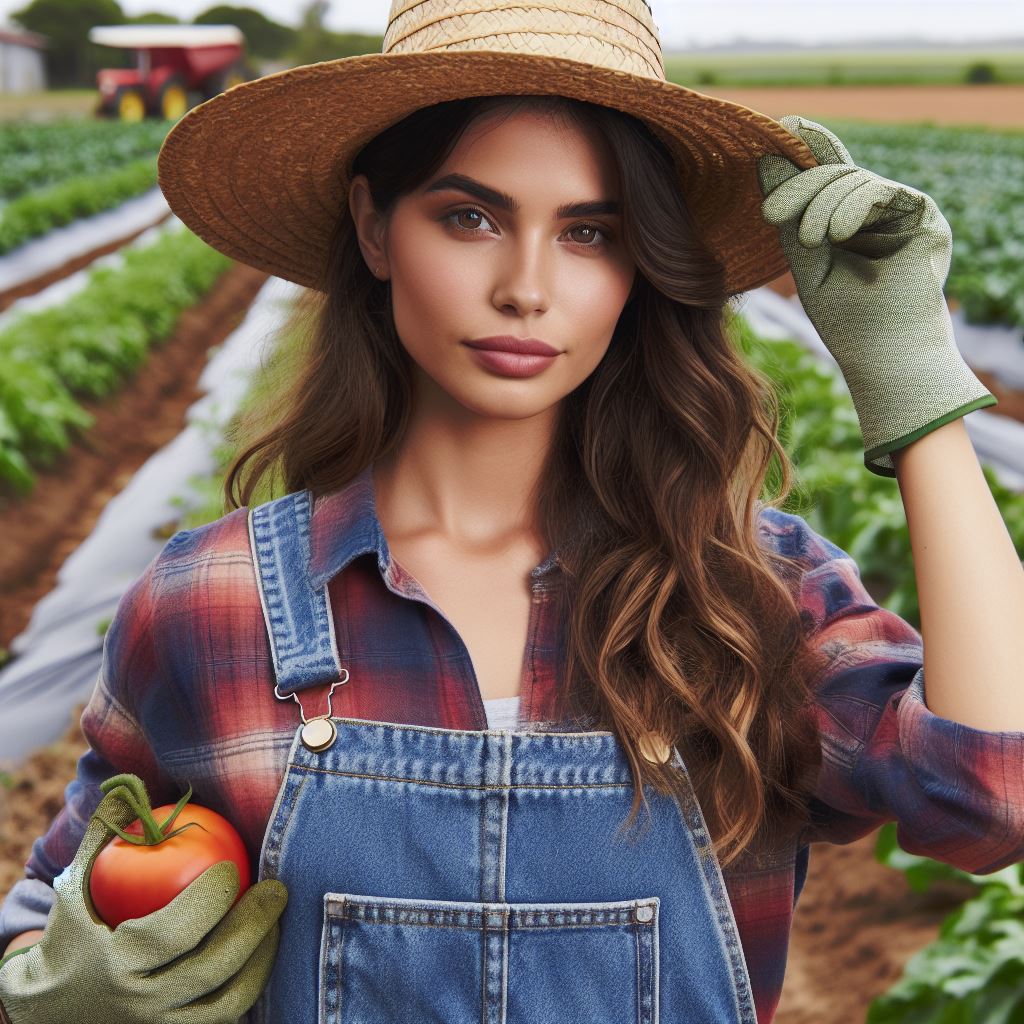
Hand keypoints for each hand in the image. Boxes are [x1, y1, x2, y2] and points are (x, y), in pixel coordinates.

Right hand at [0, 779, 287, 1023]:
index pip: (177, 931)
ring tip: (276, 921)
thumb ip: (103, 836)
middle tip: (278, 888)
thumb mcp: (75, 889)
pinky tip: (263, 951)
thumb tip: (126, 785)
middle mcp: (141, 1006)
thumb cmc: (70, 939)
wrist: (44, 1016)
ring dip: (263, 957)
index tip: (234, 867)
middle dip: (255, 923)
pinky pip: (226, 1017)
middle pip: (215, 966)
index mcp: (117, 965)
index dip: (213, 897)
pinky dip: (250, 985)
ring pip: (231, 999)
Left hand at [756, 115, 995, 476]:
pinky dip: (855, 207)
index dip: (801, 150)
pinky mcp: (921, 215)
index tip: (772, 136)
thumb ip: (790, 212)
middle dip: (799, 188)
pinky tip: (837, 233)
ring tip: (811, 240)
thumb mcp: (805, 259)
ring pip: (852, 181)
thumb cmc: (845, 318)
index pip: (822, 175)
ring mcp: (899, 211)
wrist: (883, 355)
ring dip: (823, 205)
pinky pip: (882, 192)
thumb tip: (767, 157)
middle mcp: (873, 210)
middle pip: (831, 174)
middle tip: (772, 214)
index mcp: (845, 220)